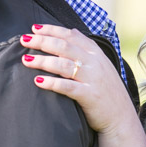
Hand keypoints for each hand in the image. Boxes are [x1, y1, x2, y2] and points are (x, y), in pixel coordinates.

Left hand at [21, 25, 135, 134]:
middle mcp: (94, 63)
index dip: (52, 30)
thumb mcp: (101, 65)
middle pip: (64, 47)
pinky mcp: (89, 96)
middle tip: (24, 40)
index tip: (34, 28)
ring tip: (26, 60)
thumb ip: (86, 49)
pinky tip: (38, 81)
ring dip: (43, 61)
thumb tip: (71, 31)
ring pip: (63, 65)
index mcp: (96, 53)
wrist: (121, 118)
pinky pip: (67, 86)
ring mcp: (92, 79)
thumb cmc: (107, 91)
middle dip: (42, 41)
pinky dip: (52, 83)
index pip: (71, 36)